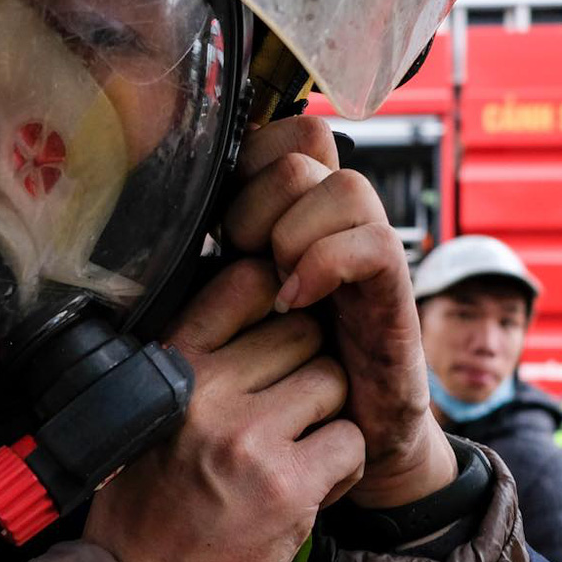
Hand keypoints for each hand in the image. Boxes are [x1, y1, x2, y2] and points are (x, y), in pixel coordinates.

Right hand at [83, 260, 365, 561]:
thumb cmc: (145, 506)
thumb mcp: (149, 413)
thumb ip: (197, 363)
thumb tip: (259, 308)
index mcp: (173, 364)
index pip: (246, 282)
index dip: (278, 300)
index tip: (278, 331)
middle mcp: (209, 390)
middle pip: (303, 333)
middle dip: (306, 371)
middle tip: (286, 418)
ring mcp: (249, 436)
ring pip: (333, 382)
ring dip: (328, 419)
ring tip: (295, 456)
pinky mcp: (287, 485)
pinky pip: (351, 442)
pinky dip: (342, 469)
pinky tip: (307, 490)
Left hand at [221, 114, 455, 507]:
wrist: (353, 430)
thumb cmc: (286, 366)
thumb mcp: (236, 296)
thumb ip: (218, 251)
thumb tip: (166, 215)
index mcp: (303, 209)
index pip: (288, 132)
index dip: (251, 159)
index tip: (225, 220)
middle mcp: (342, 220)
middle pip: (310, 146)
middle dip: (260, 200)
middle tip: (247, 257)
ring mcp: (372, 252)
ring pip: (346, 186)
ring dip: (294, 233)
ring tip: (278, 284)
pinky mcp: (395, 293)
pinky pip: (372, 243)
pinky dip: (325, 266)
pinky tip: (298, 301)